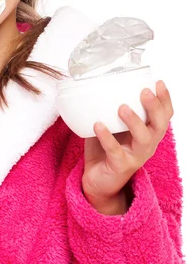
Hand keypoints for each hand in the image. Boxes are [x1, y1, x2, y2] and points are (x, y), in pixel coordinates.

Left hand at [82, 80, 173, 205]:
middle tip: (144, 92)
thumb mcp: (114, 126)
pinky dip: (107, 137)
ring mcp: (135, 156)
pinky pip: (115, 151)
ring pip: (143, 139)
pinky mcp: (120, 166)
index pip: (164, 115)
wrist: (98, 181)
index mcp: (148, 132)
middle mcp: (146, 144)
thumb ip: (111, 108)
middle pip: (159, 125)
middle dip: (154, 107)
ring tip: (122, 107)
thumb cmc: (107, 148)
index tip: (158, 82)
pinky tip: (98, 125)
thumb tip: (100, 82)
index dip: (165, 99)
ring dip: (134, 121)